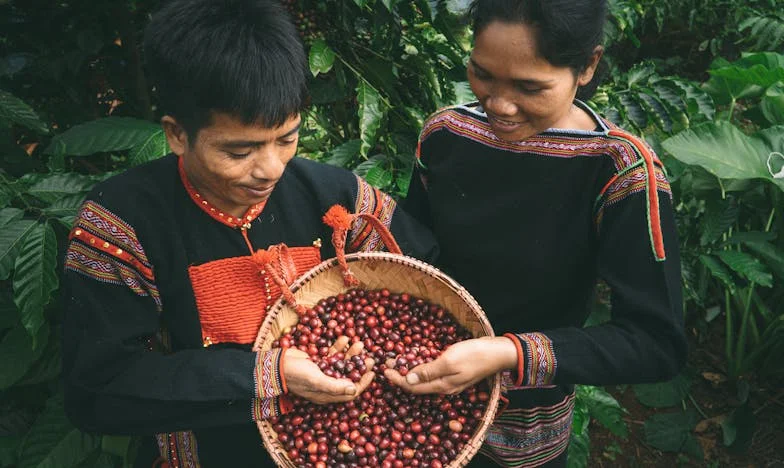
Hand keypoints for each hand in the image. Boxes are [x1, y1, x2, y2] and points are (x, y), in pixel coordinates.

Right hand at [283, 336, 374, 403]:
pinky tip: (344, 338)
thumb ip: (335, 386)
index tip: (372, 372)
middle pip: (348, 377)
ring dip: (351, 354)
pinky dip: (338, 348)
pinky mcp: (317, 362)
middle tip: (369, 357)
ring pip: (342, 364)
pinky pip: (332, 355)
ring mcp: (322, 373)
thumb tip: (354, 389)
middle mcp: (326, 385)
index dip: (363, 383)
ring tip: (359, 343)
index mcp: (327, 395)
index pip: (350, 393)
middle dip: (359, 366)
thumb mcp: (316, 380)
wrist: (276, 363)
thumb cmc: (295, 374)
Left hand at [383, 336, 516, 394]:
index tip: (384, 370)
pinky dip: (421, 367)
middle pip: (416, 385)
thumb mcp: (449, 361)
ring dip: (409, 371)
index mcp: (441, 386)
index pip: (412, 387)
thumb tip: (408, 380)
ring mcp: (449, 380)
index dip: (397, 379)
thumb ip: (428, 371)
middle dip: (400, 376)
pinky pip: (432, 372)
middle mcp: (443, 387)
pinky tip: (417, 359)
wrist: (498, 353)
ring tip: (398, 361)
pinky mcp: (454, 372)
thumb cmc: (474, 355)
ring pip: (423, 379)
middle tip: (388, 364)